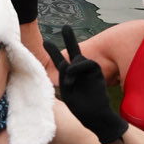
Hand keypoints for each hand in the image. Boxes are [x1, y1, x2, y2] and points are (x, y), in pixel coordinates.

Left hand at [45, 26, 127, 143]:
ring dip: (71, 69)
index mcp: (69, 76)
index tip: (45, 42)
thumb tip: (66, 64)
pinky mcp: (97, 72)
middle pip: (74, 50)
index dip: (53, 51)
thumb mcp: (66, 91)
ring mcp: (89, 71)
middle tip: (65, 27)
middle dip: (70, 38)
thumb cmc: (81, 108)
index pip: (60, 60)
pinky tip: (73, 76)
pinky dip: (78, 68)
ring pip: (78, 59)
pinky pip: (88, 63)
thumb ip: (65, 76)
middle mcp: (79, 71)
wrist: (96, 117)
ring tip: (70, 83)